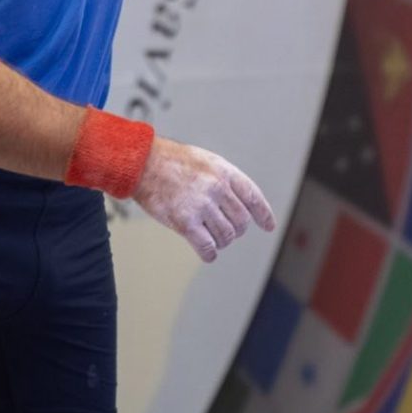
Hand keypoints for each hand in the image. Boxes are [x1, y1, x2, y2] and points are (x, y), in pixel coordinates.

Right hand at [132, 136, 275, 264]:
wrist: (143, 162)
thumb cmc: (172, 161)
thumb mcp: (205, 159)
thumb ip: (224, 179)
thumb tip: (241, 204)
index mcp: (223, 171)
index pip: (253, 196)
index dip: (263, 214)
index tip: (268, 226)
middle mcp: (217, 187)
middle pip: (241, 222)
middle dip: (234, 229)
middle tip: (221, 227)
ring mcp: (202, 205)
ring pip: (227, 237)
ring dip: (220, 241)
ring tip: (208, 233)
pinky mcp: (185, 222)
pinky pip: (209, 248)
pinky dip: (209, 253)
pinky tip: (205, 249)